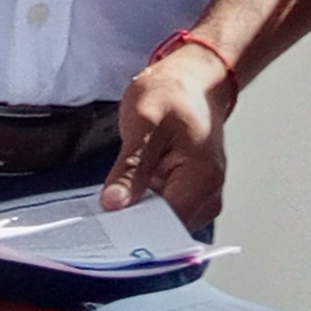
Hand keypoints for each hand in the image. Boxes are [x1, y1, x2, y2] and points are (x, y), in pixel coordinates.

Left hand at [103, 42, 235, 231]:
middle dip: (133, 223)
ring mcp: (201, 197)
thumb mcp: (143, 122)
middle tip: (101, 215)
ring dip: (136, 214)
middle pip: (165, 228)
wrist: (191, 81)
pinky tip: (125, 194)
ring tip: (112, 200)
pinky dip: (143, 205)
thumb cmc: (173, 94)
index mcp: (203, 178)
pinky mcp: (189, 194)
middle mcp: (209, 194)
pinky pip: (162, 211)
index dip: (134, 228)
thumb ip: (130, 167)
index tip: (105, 226)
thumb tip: (114, 204)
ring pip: (161, 222)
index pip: (166, 224)